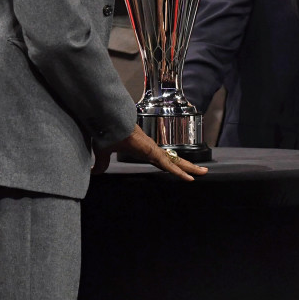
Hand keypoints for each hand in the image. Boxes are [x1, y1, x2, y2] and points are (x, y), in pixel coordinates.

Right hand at [92, 125, 207, 180]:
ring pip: (175, 161)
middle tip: (201, 171)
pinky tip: (189, 177)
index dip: (171, 166)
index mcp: (143, 150)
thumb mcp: (104, 152)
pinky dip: (179, 171)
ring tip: (203, 172)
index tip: (180, 170)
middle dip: (187, 166)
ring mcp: (153, 149)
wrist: (107, 121)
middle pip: (173, 160)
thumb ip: (102, 163)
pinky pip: (168, 164)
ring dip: (189, 168)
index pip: (161, 160)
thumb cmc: (107, 132)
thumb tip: (95, 171)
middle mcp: (151, 149)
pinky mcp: (151, 151)